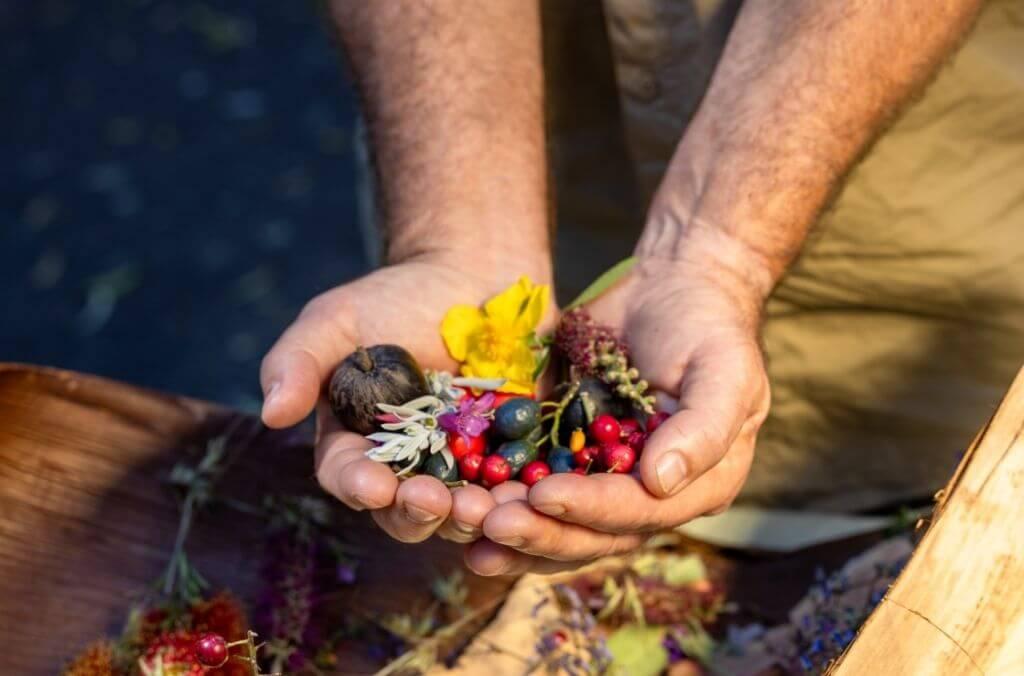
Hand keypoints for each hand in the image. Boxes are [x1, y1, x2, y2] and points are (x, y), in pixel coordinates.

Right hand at [260, 255, 551, 545]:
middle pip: (405, 512)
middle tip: (434, 502)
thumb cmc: (394, 297)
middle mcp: (408, 468)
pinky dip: (521, 499)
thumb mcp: (336, 319)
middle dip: (417, 513)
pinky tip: (531, 496)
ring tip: (483, 508)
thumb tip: (271, 415)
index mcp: (357, 445)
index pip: (348, 477)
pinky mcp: (512, 459)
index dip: (359, 486)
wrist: (472, 276)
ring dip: (470, 518)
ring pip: (461, 513)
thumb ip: (298, 361)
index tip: (374, 486)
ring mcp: (462, 469)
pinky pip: (516, 490)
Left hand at [464, 252, 770, 574]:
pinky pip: (532, 493)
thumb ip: (704, 428)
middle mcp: (652, 500)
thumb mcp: (725, 369)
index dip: (592, 508)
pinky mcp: (569, 462)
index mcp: (699, 486)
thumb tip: (661, 483)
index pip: (640, 512)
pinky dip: (499, 501)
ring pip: (558, 527)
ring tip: (464, 524)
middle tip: (488, 522)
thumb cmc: (707, 326)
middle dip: (539, 531)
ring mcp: (608, 484)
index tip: (543, 494)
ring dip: (511, 532)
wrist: (671, 289)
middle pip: (593, 535)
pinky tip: (459, 510)